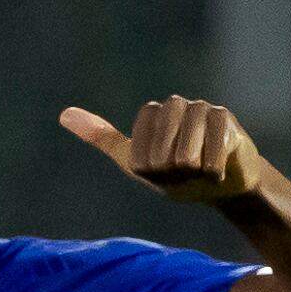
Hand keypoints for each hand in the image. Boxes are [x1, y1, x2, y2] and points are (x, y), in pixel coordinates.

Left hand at [61, 96, 268, 205]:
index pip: (139, 153)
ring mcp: (202, 109)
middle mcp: (176, 105)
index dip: (151, 170)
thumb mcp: (134, 161)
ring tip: (200, 169)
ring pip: (185, 156)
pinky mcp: (226, 119)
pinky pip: (210, 157)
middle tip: (183, 172)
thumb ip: (103, 138)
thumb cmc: (176, 176)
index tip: (161, 171)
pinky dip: (212, 172)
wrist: (222, 187)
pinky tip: (217, 169)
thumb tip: (64, 114)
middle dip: (170, 173)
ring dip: (192, 173)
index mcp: (152, 114)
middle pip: (161, 154)